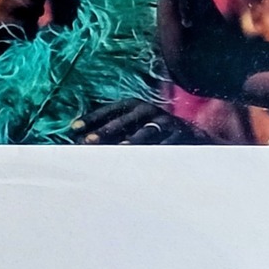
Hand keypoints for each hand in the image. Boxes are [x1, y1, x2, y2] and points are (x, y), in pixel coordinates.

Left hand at [71, 99, 205, 144]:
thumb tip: (81, 140)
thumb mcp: (136, 127)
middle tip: (88, 143)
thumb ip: (113, 132)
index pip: (111, 110)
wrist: (194, 138)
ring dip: (131, 141)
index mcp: (136, 106)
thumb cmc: (155, 135)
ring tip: (119, 151)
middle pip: (125, 120)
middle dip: (106, 131)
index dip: (92, 118)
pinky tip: (145, 162)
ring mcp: (167, 123)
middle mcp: (151, 111)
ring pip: (146, 132)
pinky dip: (156, 152)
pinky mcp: (182, 137)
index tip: (74, 129)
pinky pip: (168, 145)